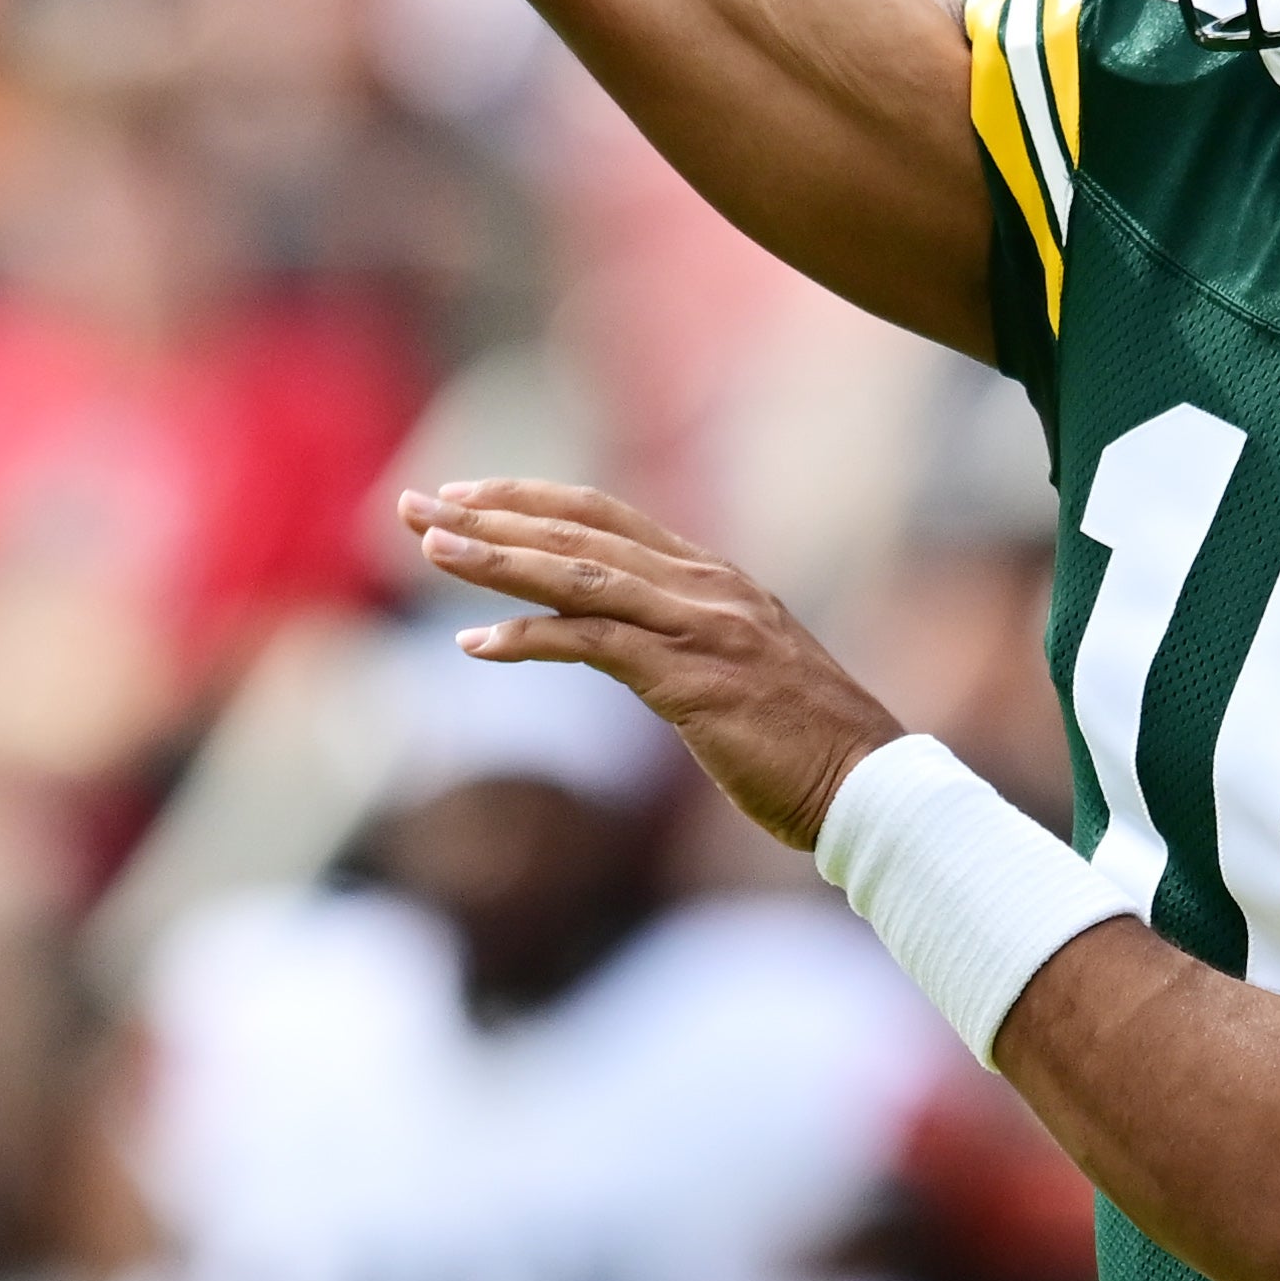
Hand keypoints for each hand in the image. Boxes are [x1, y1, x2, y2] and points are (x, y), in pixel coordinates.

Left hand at [402, 479, 901, 851]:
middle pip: (578, 532)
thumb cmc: (806, 741)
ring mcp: (699, 628)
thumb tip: (629, 639)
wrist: (866, 784)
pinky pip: (595, 645)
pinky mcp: (692, 679)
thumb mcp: (742, 666)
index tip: (465, 495)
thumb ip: (689, 636)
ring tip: (430, 549)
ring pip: (579, 575)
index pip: (604, 515)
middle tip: (413, 505)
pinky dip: (530, 639)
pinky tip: (476, 646)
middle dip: (491, 516)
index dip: (529, 499)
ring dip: (497, 560)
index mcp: (713, 577)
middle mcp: (703, 586)